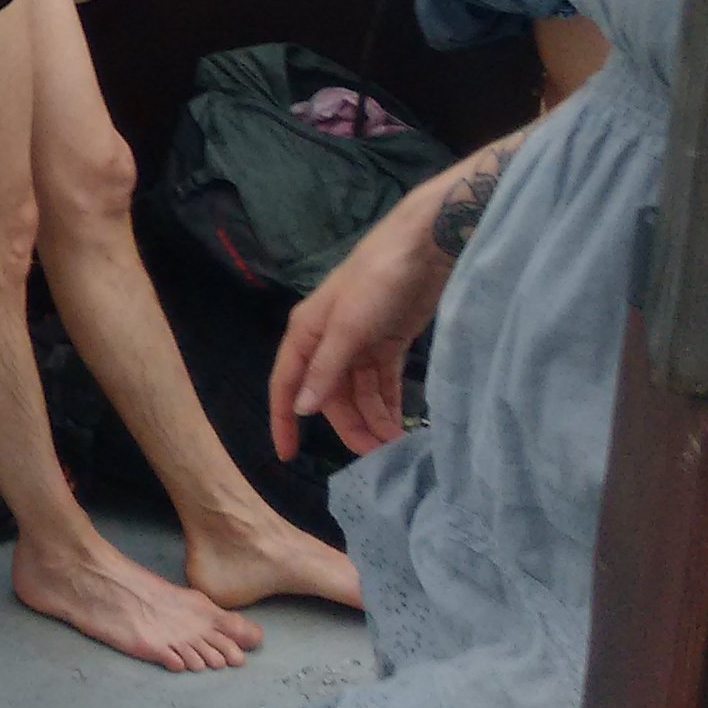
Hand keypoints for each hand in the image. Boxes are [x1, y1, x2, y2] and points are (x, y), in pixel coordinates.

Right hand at [268, 208, 449, 458]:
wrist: (423, 250)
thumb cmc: (376, 283)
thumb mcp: (349, 328)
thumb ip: (326, 369)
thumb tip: (301, 408)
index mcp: (307, 332)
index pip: (287, 383)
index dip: (284, 419)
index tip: (287, 455)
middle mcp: (328, 340)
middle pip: (330, 395)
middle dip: (349, 426)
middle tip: (375, 457)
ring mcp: (359, 342)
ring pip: (358, 392)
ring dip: (373, 418)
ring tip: (395, 446)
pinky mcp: (388, 342)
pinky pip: (382, 383)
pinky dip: (389, 404)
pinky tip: (400, 424)